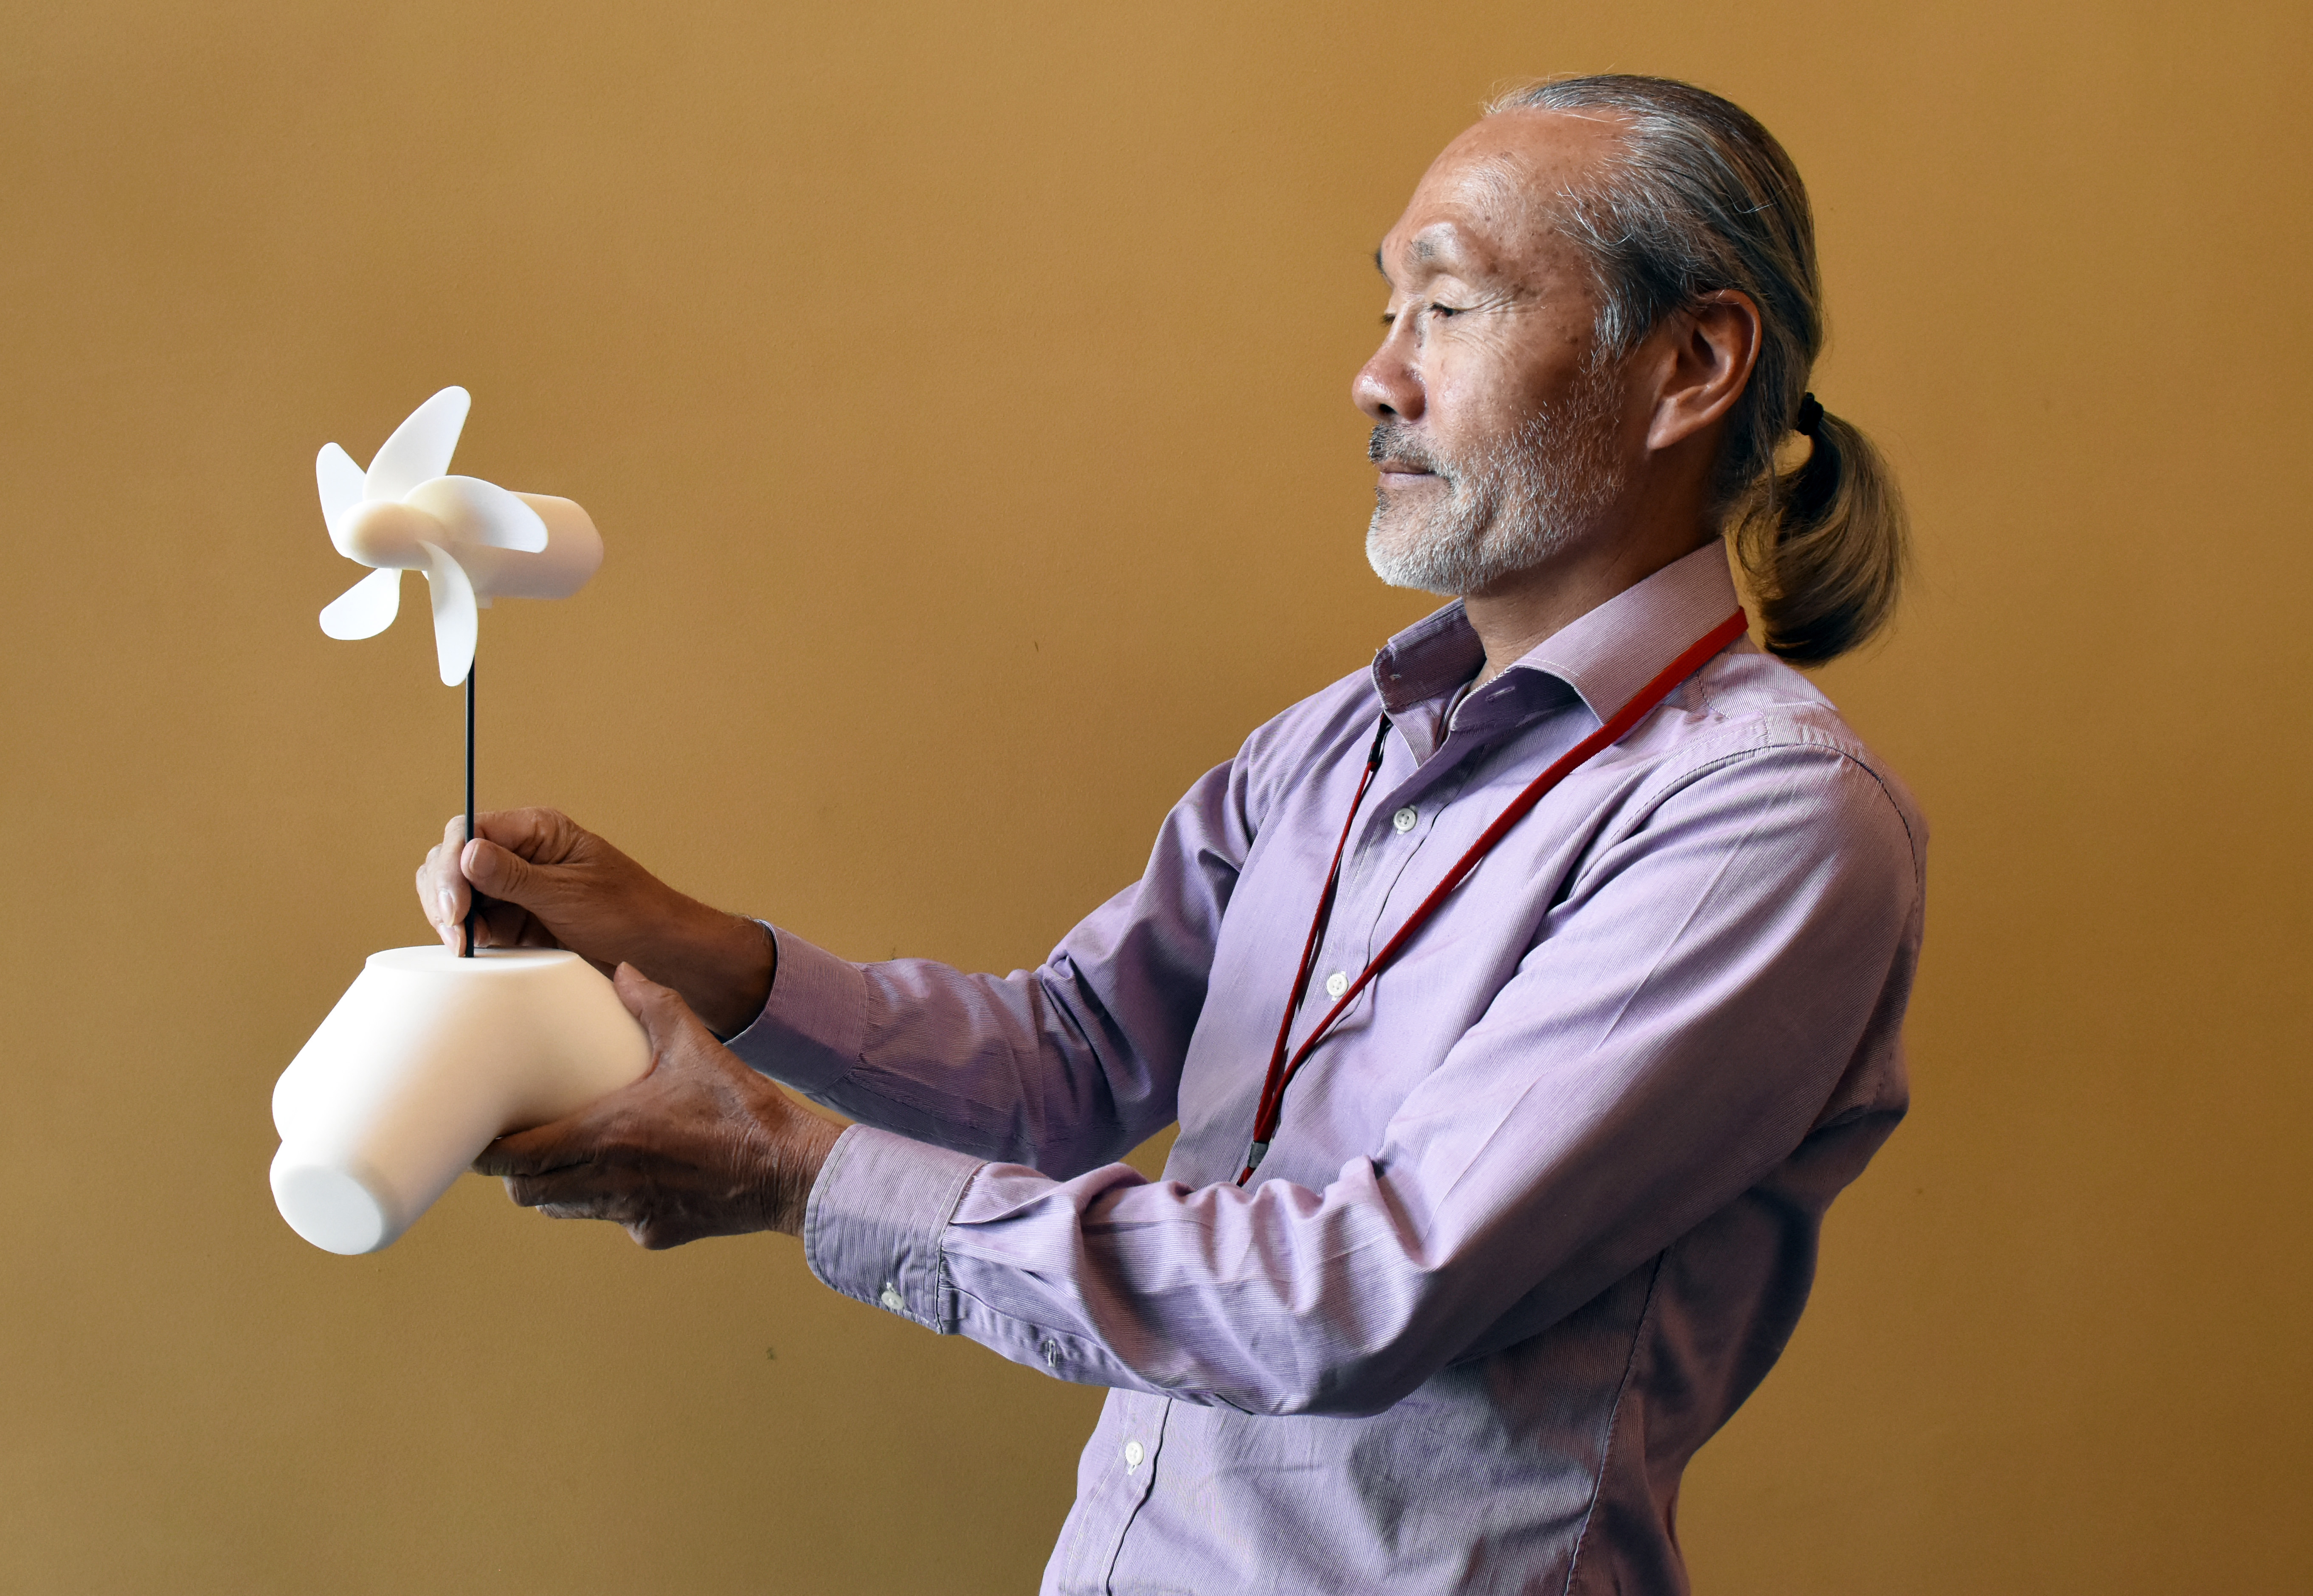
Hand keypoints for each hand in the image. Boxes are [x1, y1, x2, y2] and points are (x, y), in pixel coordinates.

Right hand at [418, 807, 774, 1036]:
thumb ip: (515, 877)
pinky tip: (470, 952)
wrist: (656, 950)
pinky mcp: (512, 919)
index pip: (468, 830)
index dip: (451, 865)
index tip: (456, 908)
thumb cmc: (627, 913)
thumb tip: (466, 853)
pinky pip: (472, 921)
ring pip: (455, 891)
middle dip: (443, 894)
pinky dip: (463, 935)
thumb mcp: (570, 894)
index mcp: (536, 830)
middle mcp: (518, 853)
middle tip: (456, 935)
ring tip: (463, 947)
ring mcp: (512, 887)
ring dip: (449, 917)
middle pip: (451, 859)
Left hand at [473, 965, 844, 1246]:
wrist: (789, 1170)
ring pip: (565, 1209)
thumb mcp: (696, 1045)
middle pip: (528, 1193)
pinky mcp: (655, 1232)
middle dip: (515, 1174)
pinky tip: (634, 1176)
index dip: (486, 1155)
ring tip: (564, 1159)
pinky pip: (615, 1220)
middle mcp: (608, 1180)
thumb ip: (654, 1004)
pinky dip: (612, 1202)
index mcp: (605, 1134)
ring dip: (557, 1189)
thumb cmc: (741, 1108)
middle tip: (516, 1146)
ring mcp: (630, 1212)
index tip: (477, 1140)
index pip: (516, 1159)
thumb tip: (623, 970)